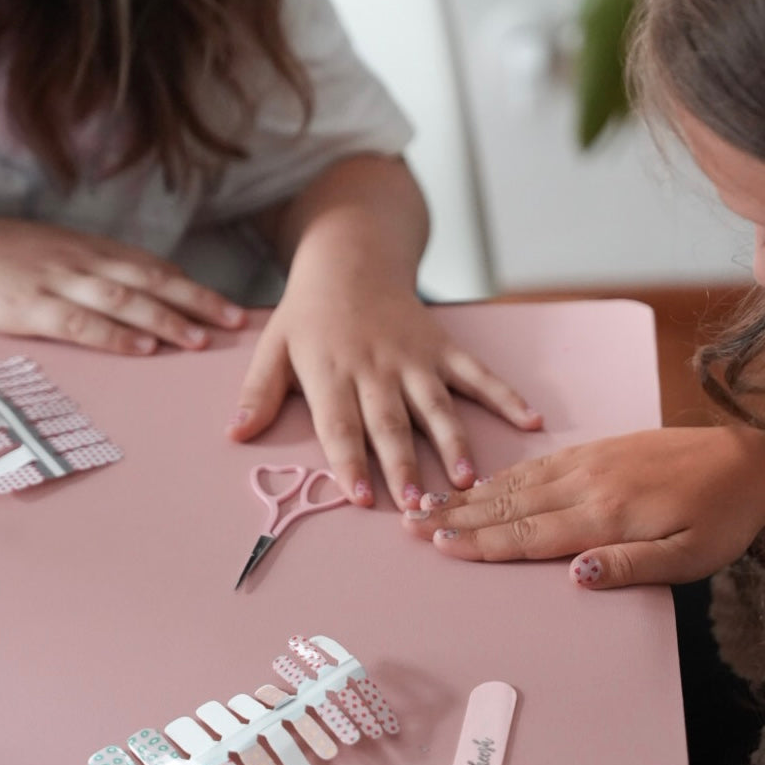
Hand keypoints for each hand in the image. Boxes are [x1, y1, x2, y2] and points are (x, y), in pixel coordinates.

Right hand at [0, 214, 245, 352]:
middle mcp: (83, 262)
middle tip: (234, 322)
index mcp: (91, 249)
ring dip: (166, 320)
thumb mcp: (54, 252)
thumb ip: (94, 269)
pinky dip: (116, 336)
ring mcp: (59, 282)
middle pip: (152, 282)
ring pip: (125, 301)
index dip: (194, 288)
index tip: (228, 307)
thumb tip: (136, 291)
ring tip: (199, 340)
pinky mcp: (32, 306)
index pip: (154, 269)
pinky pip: (82, 322)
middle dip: (198, 302)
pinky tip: (142, 348)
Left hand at [227, 282, 541, 509]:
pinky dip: (505, 396)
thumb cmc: (309, 314)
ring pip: (436, 405)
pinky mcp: (444, 347)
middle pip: (391, 423)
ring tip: (467, 480)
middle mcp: (376, 368)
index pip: (340, 424)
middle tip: (418, 504)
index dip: (350, 462)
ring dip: (453, 443)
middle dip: (404, 465)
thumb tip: (234, 434)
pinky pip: (477, 374)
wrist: (351, 259)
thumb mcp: (273, 346)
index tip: (361, 497)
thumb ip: (257, 391)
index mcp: (331, 371)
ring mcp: (415, 357)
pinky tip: (530, 420)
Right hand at [401, 425, 764, 586]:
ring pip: (516, 481)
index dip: (480, 542)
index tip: (436, 545)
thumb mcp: (692, 557)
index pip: (529, 533)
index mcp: (606, 514)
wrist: (749, 459)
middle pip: (509, 504)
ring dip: (470, 494)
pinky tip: (482, 482)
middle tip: (409, 520)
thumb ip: (632, 567)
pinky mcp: (597, 449)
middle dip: (457, 516)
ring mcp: (589, 462)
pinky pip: (536, 465)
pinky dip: (502, 475)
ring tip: (430, 501)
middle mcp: (587, 483)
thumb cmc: (722, 518)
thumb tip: (574, 575)